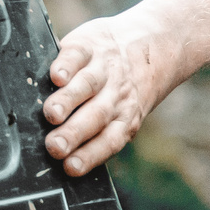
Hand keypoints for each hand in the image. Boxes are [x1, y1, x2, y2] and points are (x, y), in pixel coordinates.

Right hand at [39, 9, 181, 175]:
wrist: (156, 41)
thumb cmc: (130, 86)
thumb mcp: (129, 111)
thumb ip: (103, 132)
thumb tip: (69, 160)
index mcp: (124, 116)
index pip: (109, 140)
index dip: (90, 155)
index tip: (70, 167)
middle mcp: (116, 94)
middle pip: (96, 116)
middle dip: (74, 133)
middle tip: (55, 146)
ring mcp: (104, 68)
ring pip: (87, 85)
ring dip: (69, 100)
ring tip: (53, 113)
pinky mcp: (90, 45)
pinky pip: (79, 56)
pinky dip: (68, 66)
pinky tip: (57, 76)